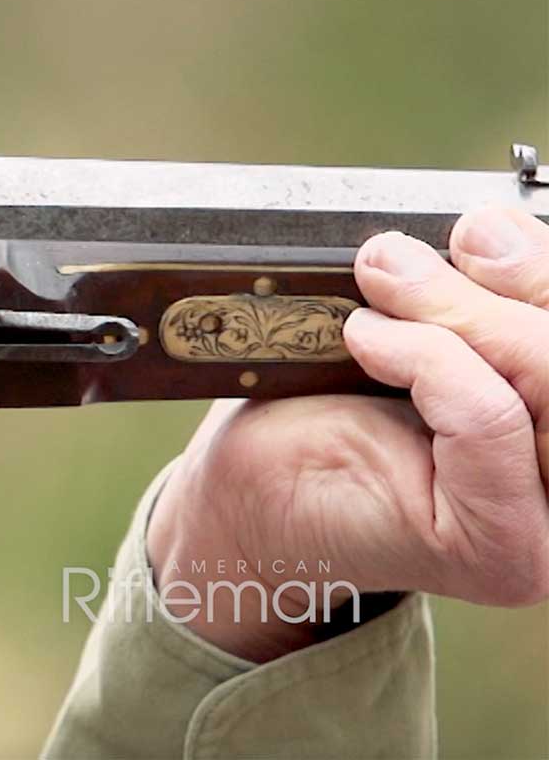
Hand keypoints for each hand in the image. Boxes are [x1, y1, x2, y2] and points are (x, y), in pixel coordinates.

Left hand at [148, 206, 548, 660]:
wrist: (253, 503)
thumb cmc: (326, 418)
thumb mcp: (409, 336)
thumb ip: (467, 299)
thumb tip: (492, 227)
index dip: (542, 267)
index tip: (480, 228)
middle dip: (505, 283)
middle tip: (407, 254)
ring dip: (462, 314)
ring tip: (382, 282)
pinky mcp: (502, 545)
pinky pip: (488, 417)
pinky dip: (428, 359)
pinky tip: (367, 338)